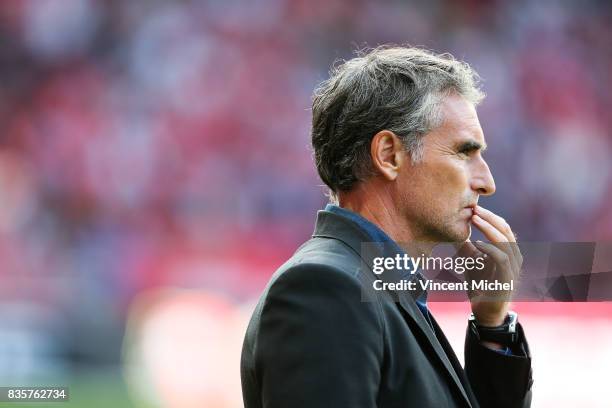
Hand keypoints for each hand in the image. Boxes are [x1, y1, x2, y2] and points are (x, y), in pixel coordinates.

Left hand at [458, 206, 522, 326]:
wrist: (485, 312)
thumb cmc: (480, 286)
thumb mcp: (471, 262)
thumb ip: (467, 247)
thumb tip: (454, 230)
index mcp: (509, 251)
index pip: (503, 227)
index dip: (490, 216)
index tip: (474, 207)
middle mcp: (514, 257)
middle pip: (506, 230)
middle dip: (490, 218)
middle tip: (474, 209)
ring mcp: (513, 268)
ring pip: (505, 242)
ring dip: (489, 229)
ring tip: (474, 220)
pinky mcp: (507, 279)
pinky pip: (502, 259)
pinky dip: (490, 249)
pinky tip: (477, 243)